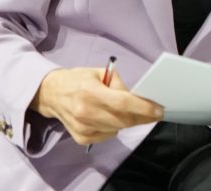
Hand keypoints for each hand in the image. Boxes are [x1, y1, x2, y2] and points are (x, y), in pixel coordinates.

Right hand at [31, 67, 162, 145]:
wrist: (51, 94)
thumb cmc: (78, 80)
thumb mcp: (99, 73)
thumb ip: (118, 84)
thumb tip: (137, 97)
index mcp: (90, 92)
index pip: (123, 103)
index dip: (143, 108)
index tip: (159, 110)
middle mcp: (85, 112)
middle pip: (123, 120)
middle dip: (142, 117)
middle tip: (153, 113)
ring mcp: (82, 128)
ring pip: (118, 129)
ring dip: (129, 122)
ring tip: (130, 111)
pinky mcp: (81, 138)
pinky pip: (108, 135)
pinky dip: (115, 127)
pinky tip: (110, 117)